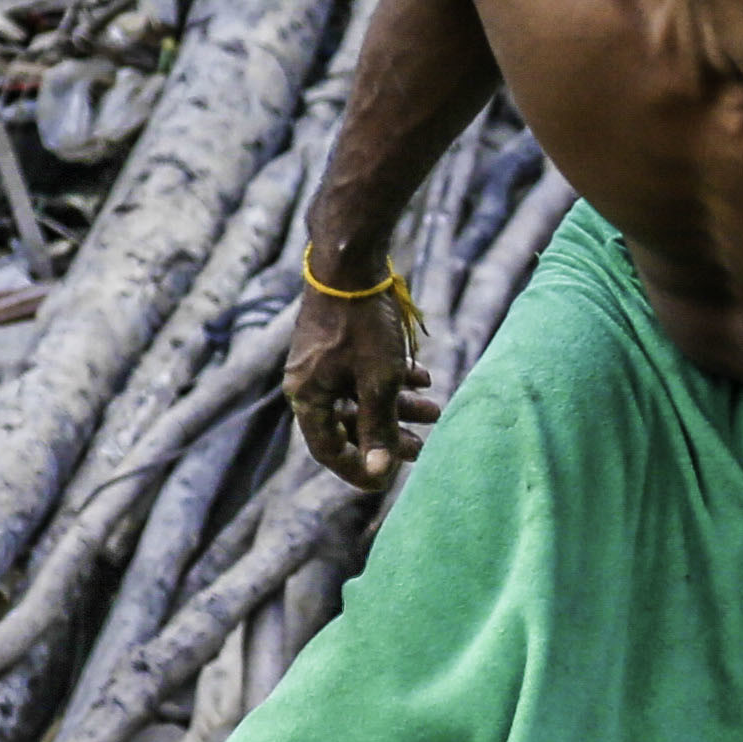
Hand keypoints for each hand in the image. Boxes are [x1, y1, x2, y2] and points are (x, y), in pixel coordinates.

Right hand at [285, 278, 435, 489]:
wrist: (350, 261)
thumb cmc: (361, 325)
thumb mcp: (378, 383)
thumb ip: (379, 428)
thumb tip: (379, 473)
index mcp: (308, 398)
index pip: (328, 450)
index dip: (359, 469)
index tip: (388, 480)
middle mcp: (308, 382)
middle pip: (348, 424)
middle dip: (388, 436)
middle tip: (421, 447)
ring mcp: (321, 361)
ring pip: (360, 396)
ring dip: (397, 406)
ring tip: (434, 410)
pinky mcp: (336, 342)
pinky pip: (362, 371)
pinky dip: (391, 379)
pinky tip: (422, 378)